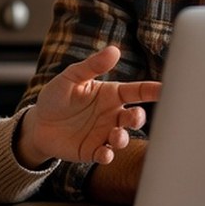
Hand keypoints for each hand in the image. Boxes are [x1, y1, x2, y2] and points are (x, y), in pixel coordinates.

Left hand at [14, 46, 160, 168]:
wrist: (38, 124)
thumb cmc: (57, 96)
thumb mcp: (71, 77)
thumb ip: (92, 66)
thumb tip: (114, 50)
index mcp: (111, 95)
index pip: (137, 91)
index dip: (152, 90)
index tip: (166, 89)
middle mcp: (112, 115)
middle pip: (135, 117)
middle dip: (138, 118)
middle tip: (134, 117)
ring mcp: (104, 134)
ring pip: (123, 138)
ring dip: (123, 138)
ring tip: (116, 136)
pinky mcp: (93, 151)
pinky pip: (105, 155)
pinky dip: (107, 155)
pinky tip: (105, 152)